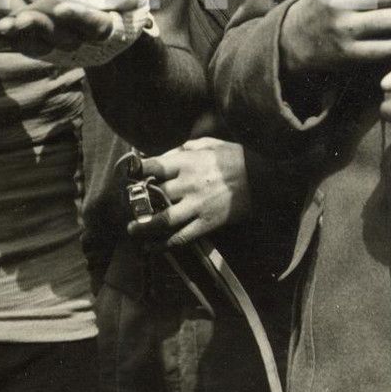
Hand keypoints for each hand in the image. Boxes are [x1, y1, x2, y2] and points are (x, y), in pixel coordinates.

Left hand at [0, 0, 149, 66]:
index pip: (93, 24)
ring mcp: (61, 47)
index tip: (62, 6)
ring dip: (21, 35)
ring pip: (40, 43)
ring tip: (3, 26)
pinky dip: (11, 37)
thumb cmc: (122, 5)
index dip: (78, 16)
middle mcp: (82, 43)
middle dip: (40, 27)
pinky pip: (26, 43)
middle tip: (21, 18)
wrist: (111, 28)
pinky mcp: (44, 45)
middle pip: (61, 36)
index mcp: (106, 30)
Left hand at [127, 139, 250, 246]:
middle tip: (128, 206)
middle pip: (153, 194)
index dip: (136, 171)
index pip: (152, 166)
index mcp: (186, 162)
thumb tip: (163, 154)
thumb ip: (184, 149)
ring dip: (144, 226)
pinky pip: (181, 237)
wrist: (263, 177)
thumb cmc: (235, 157)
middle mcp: (187, 184)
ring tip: (132, 230)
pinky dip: (164, 244)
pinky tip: (152, 247)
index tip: (128, 175)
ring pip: (162, 219)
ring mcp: (196, 205)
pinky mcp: (207, 223)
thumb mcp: (208, 144)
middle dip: (137, 201)